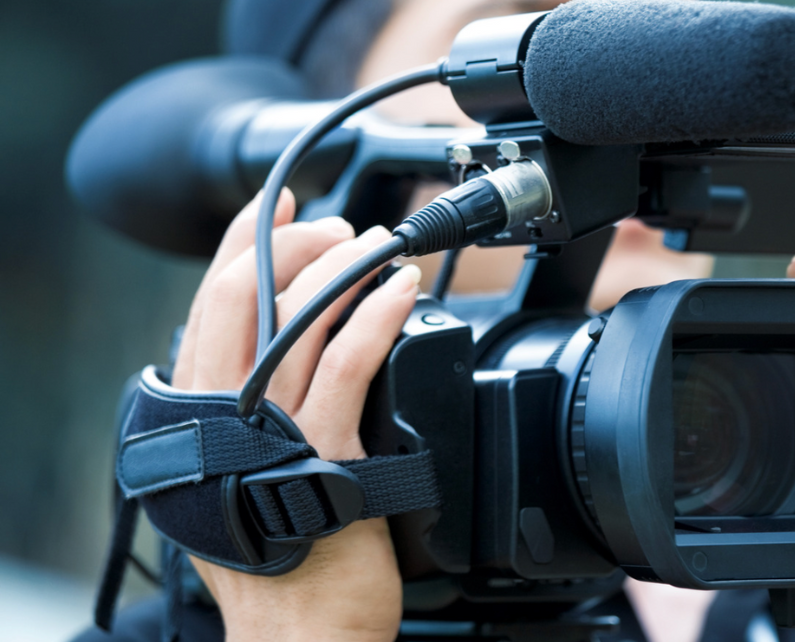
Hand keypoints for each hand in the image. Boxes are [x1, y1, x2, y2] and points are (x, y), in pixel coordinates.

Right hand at [171, 190, 419, 641]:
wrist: (301, 632)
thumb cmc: (283, 558)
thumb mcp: (244, 473)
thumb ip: (247, 413)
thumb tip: (282, 350)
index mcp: (200, 411)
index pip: (214, 304)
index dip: (247, 243)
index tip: (285, 206)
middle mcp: (223, 412)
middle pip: (245, 295)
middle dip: (296, 244)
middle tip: (341, 230)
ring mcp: (272, 429)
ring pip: (299, 320)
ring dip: (344, 268)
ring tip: (379, 246)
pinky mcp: (325, 450)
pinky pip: (349, 364)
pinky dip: (376, 315)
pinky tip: (399, 290)